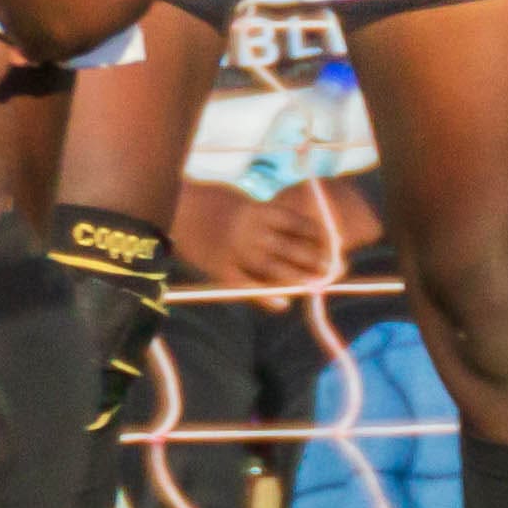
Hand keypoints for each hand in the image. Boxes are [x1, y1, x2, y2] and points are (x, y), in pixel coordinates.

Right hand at [172, 176, 346, 291]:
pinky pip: (246, 286)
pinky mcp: (219, 268)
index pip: (299, 225)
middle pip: (292, 249)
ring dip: (298, 279)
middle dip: (315, 261)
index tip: (333, 246)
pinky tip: (282, 305)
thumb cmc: (209, 202)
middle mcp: (251, 231)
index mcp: (258, 210)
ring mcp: (235, 251)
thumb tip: (293, 231)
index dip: (318, 238)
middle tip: (334, 271)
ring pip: (275, 269)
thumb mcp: (240, 201)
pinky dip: (265, 297)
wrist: (173, 205)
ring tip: (316, 288)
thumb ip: (264, 216)